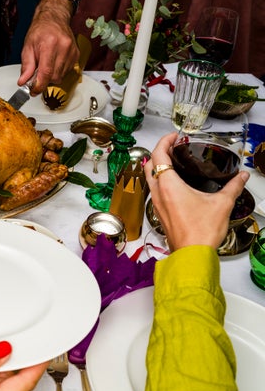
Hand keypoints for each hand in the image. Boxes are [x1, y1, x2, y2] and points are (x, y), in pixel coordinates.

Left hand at [19, 0, 78, 94]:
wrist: (54, 18)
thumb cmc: (40, 31)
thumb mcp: (27, 47)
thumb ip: (26, 66)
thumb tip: (23, 82)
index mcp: (50, 44)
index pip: (46, 72)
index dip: (39, 86)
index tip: (33, 91)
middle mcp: (64, 47)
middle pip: (54, 77)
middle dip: (44, 80)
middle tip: (36, 73)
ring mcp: (72, 51)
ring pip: (60, 77)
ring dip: (51, 76)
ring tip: (46, 64)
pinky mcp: (77, 55)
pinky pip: (67, 72)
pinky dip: (58, 71)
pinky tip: (54, 62)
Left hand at [144, 132, 249, 250]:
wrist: (192, 254)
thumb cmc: (201, 231)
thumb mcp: (222, 204)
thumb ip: (233, 187)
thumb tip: (241, 177)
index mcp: (168, 185)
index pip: (158, 154)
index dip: (164, 141)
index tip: (174, 136)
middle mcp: (158, 193)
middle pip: (149, 164)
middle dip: (159, 152)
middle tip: (174, 147)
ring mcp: (156, 204)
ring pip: (150, 178)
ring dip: (158, 166)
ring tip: (175, 162)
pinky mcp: (159, 213)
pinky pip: (154, 191)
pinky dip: (160, 181)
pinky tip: (175, 183)